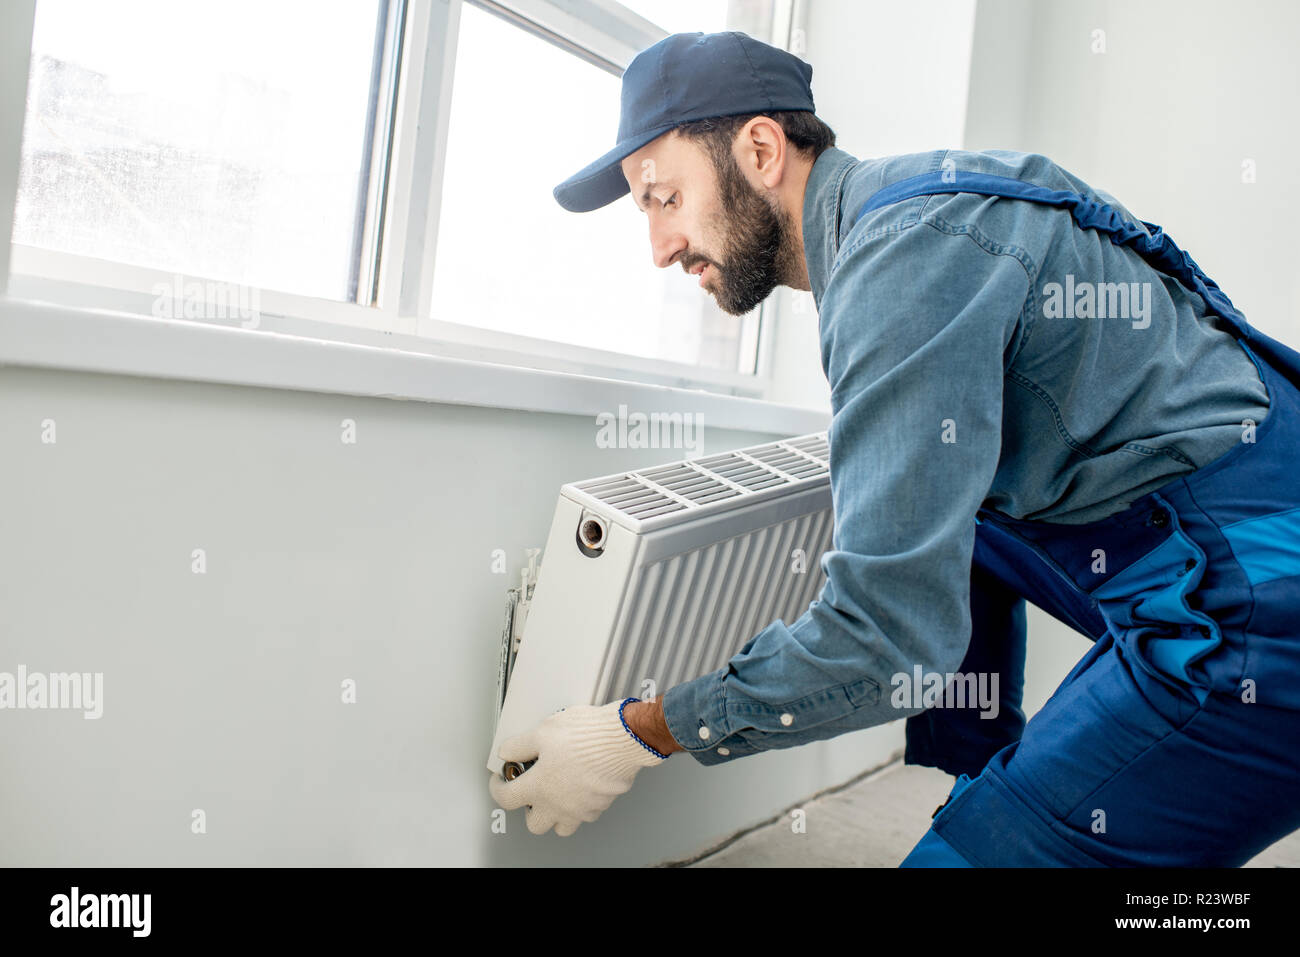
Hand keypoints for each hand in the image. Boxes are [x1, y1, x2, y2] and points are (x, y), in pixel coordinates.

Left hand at [488, 698, 667, 835]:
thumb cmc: (586, 735)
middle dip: (529, 810)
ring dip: (556, 814)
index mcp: (539, 787)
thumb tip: (507, 752)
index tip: (500, 781)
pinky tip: (580, 787)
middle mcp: (558, 804)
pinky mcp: (600, 805)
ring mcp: (580, 809)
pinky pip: (586, 814)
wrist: (622, 739)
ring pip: (563, 827)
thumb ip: (520, 745)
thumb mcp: (543, 731)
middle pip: (535, 825)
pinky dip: (580, 805)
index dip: (497, 788)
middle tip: (531, 791)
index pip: (505, 799)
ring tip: (557, 794)